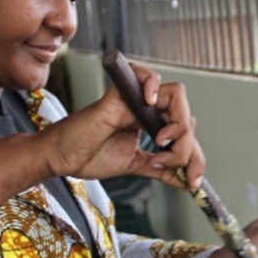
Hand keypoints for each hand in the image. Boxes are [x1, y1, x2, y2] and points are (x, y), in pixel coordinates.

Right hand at [37, 62, 205, 189]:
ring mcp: (134, 99)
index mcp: (150, 122)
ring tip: (160, 142)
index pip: (185, 132)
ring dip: (178, 123)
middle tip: (170, 163)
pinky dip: (154, 85)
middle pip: (186, 115)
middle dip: (188, 146)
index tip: (194, 181)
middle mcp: (146, 108)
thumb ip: (161, 169)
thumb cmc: (89, 156)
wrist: (61, 158)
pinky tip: (151, 104)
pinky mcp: (118, 94)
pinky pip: (144, 76)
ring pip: (175, 96)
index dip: (195, 156)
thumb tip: (188, 181)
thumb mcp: (135, 165)